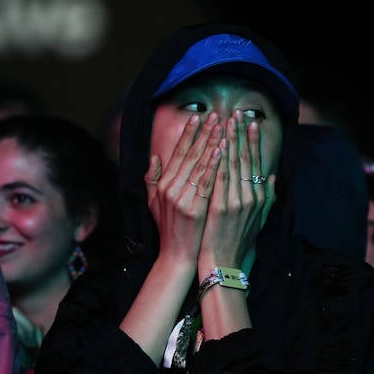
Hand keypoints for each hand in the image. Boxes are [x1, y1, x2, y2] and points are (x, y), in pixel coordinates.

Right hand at [145, 112, 222, 263]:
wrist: (176, 257)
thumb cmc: (169, 230)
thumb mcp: (154, 203)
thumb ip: (152, 179)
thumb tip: (154, 158)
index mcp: (164, 185)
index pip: (177, 154)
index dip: (188, 135)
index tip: (197, 118)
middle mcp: (171, 189)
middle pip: (190, 156)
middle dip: (203, 134)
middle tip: (215, 116)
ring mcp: (182, 200)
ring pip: (199, 166)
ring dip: (211, 144)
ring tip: (221, 127)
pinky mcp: (194, 210)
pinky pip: (206, 183)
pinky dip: (213, 166)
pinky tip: (221, 151)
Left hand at [198, 110, 274, 267]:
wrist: (224, 263)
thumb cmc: (237, 241)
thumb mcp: (258, 220)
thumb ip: (267, 198)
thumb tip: (273, 178)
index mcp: (260, 198)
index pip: (257, 163)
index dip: (254, 141)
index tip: (252, 122)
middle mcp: (252, 197)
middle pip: (246, 159)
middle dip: (242, 133)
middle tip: (239, 113)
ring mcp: (237, 202)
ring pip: (233, 164)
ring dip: (230, 140)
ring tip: (227, 121)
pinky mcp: (222, 207)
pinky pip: (220, 178)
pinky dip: (219, 160)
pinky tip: (217, 145)